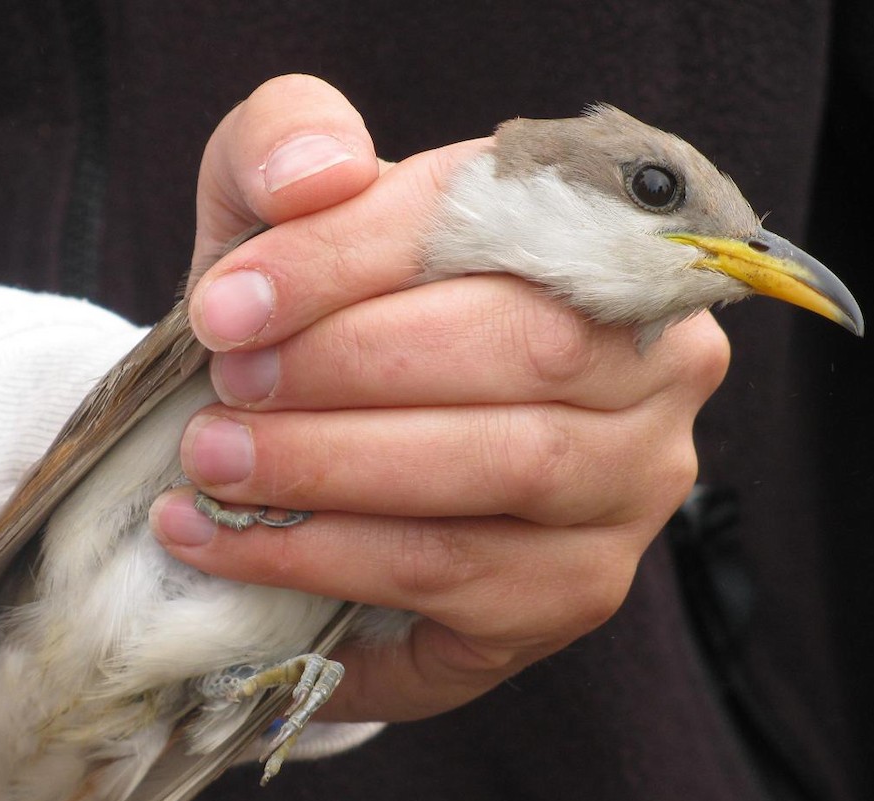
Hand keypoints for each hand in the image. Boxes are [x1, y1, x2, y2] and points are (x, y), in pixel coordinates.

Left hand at [153, 74, 730, 722]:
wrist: (340, 441)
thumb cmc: (327, 314)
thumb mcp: (290, 210)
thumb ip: (286, 142)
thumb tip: (316, 172)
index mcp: (604, 230)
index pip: (501, 220)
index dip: (350, 258)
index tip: (224, 307)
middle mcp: (659, 354)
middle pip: (529, 345)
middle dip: (351, 370)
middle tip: (225, 391)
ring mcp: (636, 478)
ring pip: (506, 464)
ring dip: (336, 468)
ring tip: (214, 466)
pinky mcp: (583, 584)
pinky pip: (462, 572)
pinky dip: (330, 559)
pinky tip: (232, 546)